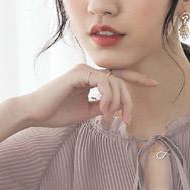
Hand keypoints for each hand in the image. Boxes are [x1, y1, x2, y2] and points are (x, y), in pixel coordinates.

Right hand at [25, 63, 159, 128]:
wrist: (35, 114)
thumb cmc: (57, 113)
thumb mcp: (86, 112)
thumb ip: (103, 107)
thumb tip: (119, 108)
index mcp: (90, 78)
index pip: (118, 76)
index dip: (137, 78)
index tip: (154, 83)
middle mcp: (88, 70)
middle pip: (120, 81)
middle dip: (128, 101)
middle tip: (128, 119)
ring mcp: (83, 70)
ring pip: (114, 82)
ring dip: (117, 102)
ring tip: (110, 118)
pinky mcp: (78, 74)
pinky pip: (103, 82)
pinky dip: (108, 97)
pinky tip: (104, 110)